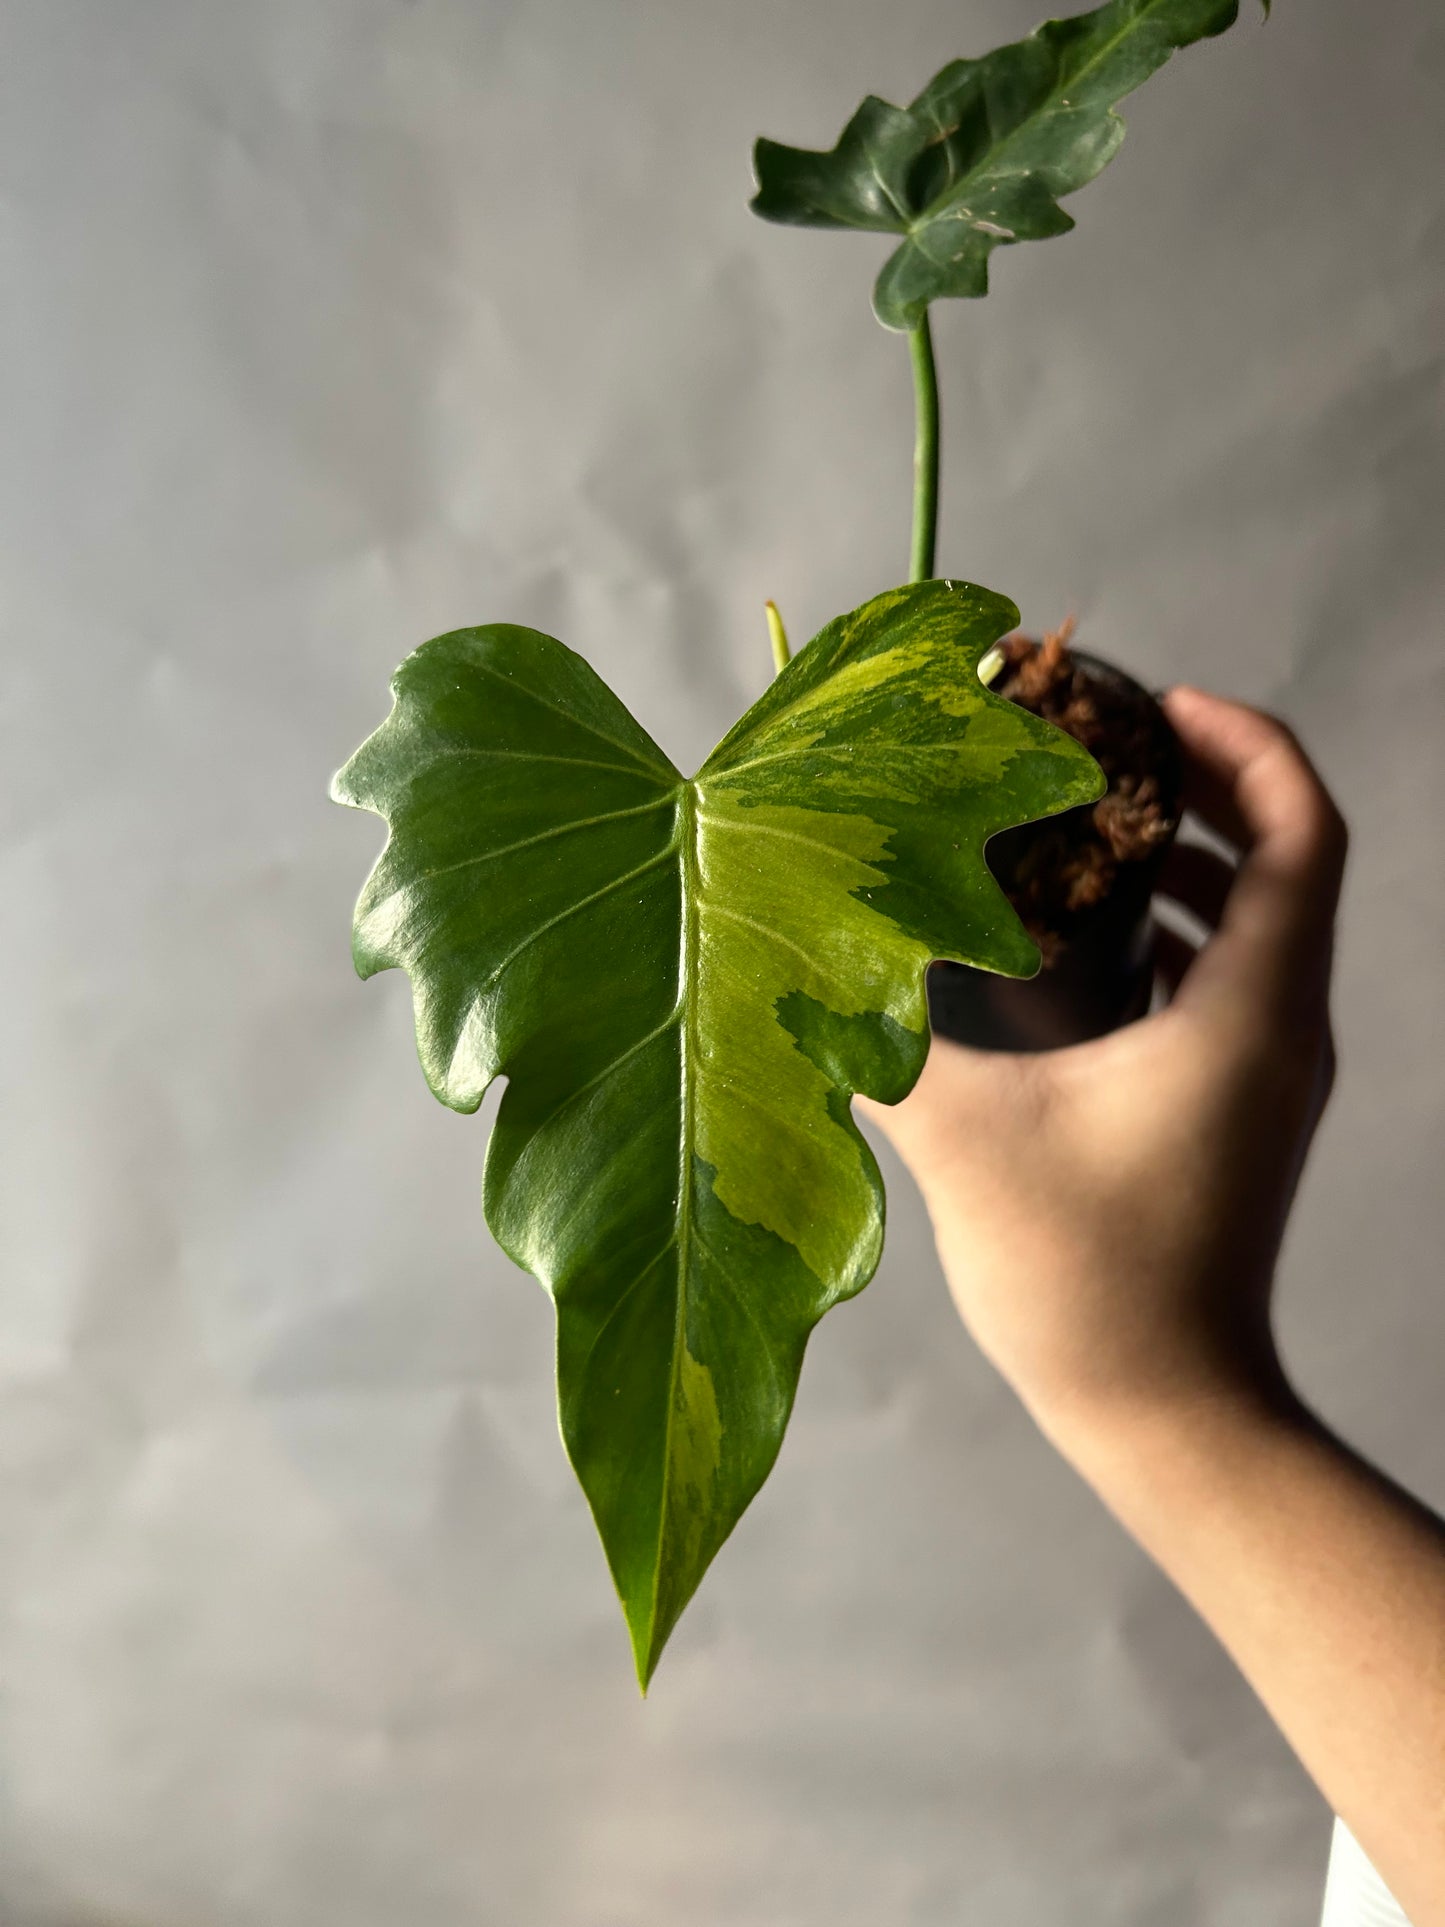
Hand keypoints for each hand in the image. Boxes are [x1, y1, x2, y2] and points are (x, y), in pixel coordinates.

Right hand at [860, 686, 1348, 1444]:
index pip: (1300, 827)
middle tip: (1106, 741)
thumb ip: (884, 1039)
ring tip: (1088, 823)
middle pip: (1286, 857)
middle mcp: (1281, 1027)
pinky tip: (1084, 941)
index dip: (1245, 741)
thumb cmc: (1090, 1283)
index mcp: (1246, 1008)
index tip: (1158, 699)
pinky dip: (1176, 930)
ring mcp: (1268, 1073)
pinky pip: (1230, 979)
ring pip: (1260, 921)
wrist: (1170, 1413)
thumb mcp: (968, 1142)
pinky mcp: (1239, 1110)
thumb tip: (808, 956)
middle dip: (1204, 781)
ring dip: (1188, 857)